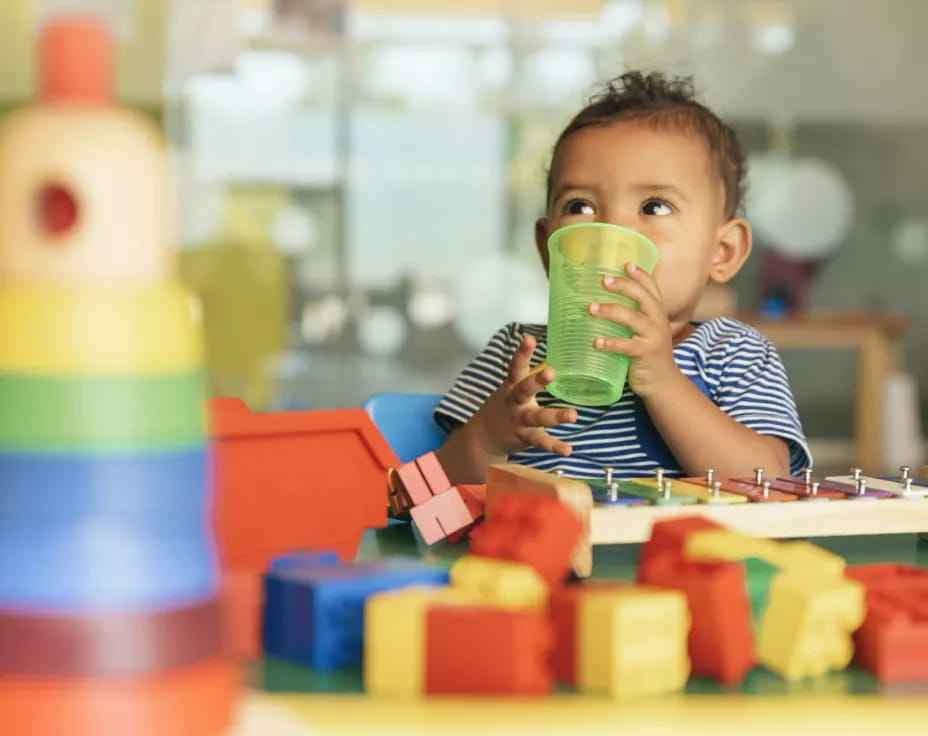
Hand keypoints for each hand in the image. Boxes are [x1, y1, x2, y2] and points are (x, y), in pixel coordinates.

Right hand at [468, 334, 576, 456]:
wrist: (483, 437)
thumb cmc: (506, 405)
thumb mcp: (513, 387)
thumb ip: (532, 373)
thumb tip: (557, 352)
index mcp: (512, 386)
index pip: (516, 366)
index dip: (522, 353)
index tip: (529, 338)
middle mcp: (514, 402)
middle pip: (524, 390)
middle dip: (536, 381)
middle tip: (550, 372)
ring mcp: (519, 421)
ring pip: (536, 418)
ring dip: (554, 416)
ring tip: (573, 415)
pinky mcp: (525, 438)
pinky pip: (540, 442)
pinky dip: (554, 446)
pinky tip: (568, 450)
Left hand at [588, 262, 678, 398]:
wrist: (662, 383)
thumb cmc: (648, 354)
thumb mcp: (644, 332)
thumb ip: (630, 318)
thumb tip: (599, 304)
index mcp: (657, 314)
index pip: (652, 289)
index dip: (641, 275)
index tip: (626, 264)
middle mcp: (658, 322)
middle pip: (643, 298)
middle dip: (624, 286)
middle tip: (604, 280)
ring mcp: (653, 338)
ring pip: (632, 318)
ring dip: (610, 311)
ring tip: (591, 308)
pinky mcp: (645, 354)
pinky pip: (627, 346)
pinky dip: (610, 343)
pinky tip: (596, 341)